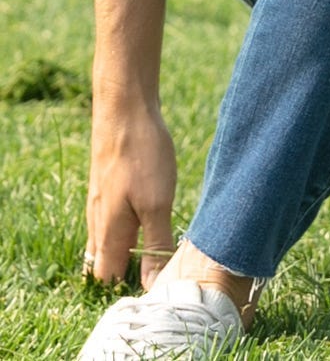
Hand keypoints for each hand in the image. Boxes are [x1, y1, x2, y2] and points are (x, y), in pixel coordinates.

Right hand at [85, 97, 177, 287]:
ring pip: (107, 239)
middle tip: (161, 266)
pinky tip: (146, 217)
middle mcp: (98, 222)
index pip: (107, 277)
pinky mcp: (107, 187)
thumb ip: (155, 243)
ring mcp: (99, 203)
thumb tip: (153, 283)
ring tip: (158, 245)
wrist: (125, 113)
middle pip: (105, 260)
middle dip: (127, 269)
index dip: (127, 286)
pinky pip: (111, 219)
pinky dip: (127, 227)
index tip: (157, 283)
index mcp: (109, 233)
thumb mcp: (157, 204)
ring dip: (129, 247)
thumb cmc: (143, 157)